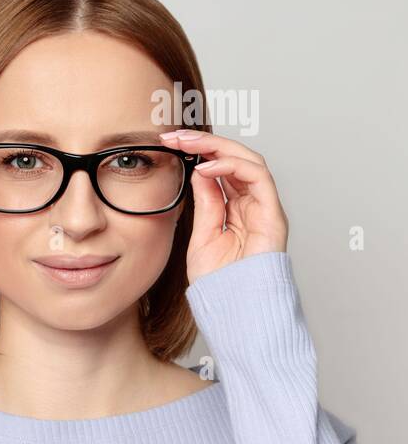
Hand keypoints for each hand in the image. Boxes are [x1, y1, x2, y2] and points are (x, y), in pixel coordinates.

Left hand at [160, 129, 289, 284]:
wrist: (233, 308)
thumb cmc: (220, 281)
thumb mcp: (202, 234)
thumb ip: (206, 202)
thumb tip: (200, 170)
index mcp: (235, 208)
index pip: (220, 168)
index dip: (198, 151)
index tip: (169, 142)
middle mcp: (253, 204)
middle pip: (234, 158)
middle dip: (204, 141)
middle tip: (174, 135)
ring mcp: (265, 208)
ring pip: (249, 160)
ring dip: (217, 146)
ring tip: (188, 143)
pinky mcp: (273, 215)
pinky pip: (259, 178)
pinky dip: (233, 166)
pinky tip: (206, 166)